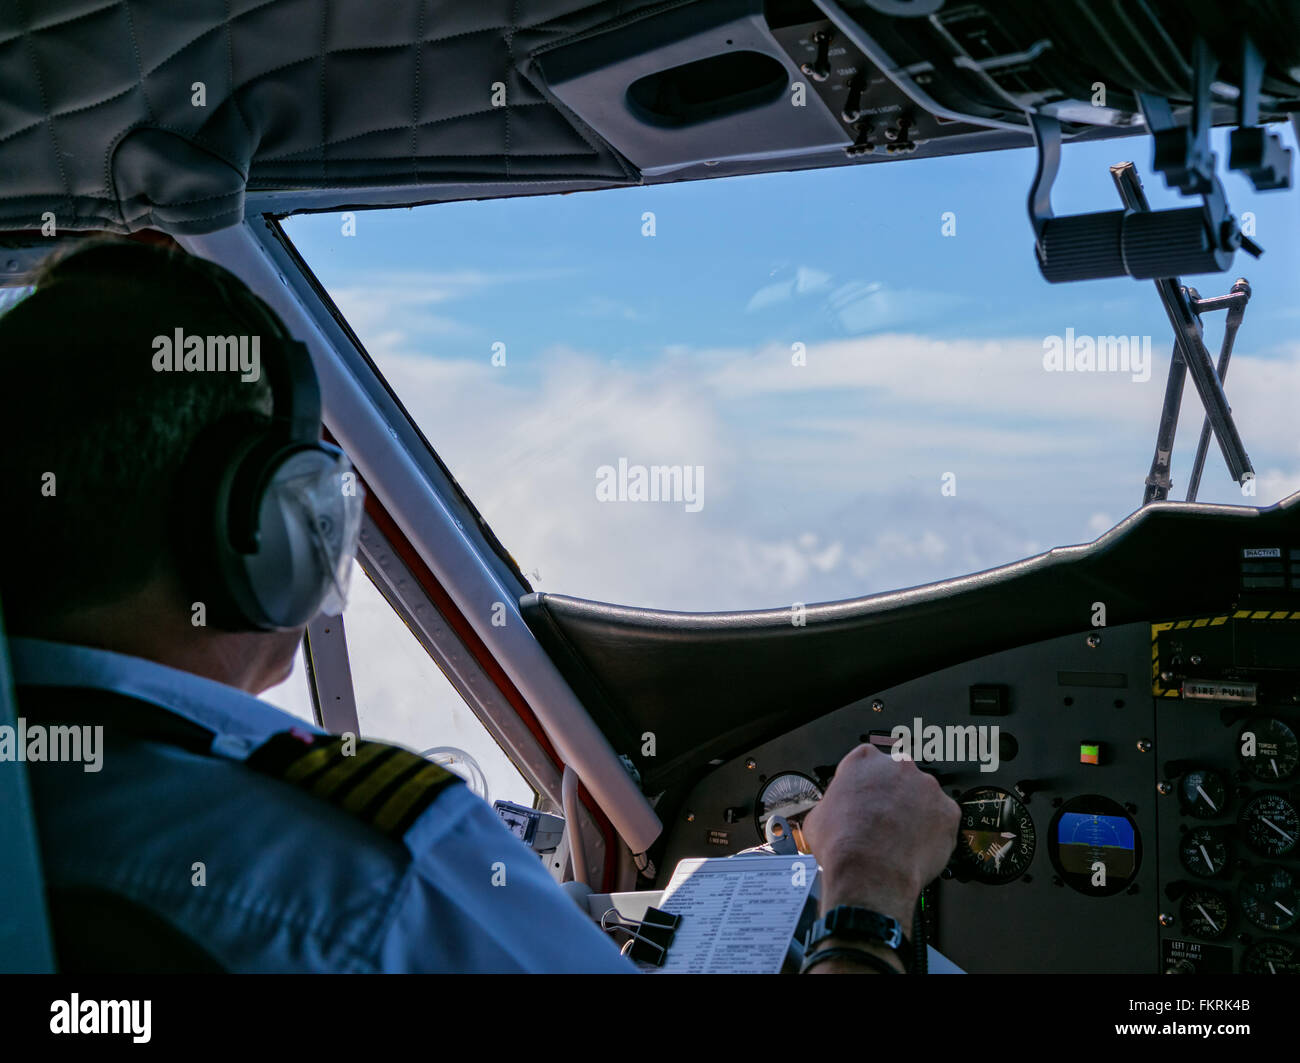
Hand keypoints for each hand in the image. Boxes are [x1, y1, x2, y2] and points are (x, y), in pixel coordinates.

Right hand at [802, 743, 959, 927]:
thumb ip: (831, 805)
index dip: (865, 785)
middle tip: (883, 822)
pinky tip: (917, 848)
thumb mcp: (817, 818)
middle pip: (898, 778)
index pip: (866, 763)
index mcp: (864, 760)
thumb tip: (830, 815)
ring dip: (915, 814)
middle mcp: (898, 766)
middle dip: (893, 798)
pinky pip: (943, 820)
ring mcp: (926, 787)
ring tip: (900, 840)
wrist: (870, 874)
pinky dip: (934, 833)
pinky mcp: (948, 811)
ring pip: (923, 798)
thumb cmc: (844, 846)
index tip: (864, 800)